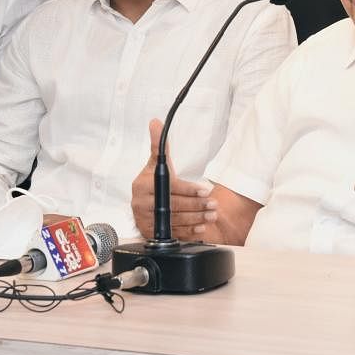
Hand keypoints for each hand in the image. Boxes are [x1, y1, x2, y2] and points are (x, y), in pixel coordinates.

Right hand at [130, 118, 215, 239]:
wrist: (140, 202)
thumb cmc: (150, 181)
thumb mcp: (155, 163)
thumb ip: (158, 144)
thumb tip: (156, 122)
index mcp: (143, 185)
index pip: (170, 188)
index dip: (189, 190)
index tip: (205, 190)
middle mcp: (141, 203)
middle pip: (174, 206)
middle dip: (196, 205)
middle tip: (213, 204)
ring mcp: (145, 219)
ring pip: (175, 220)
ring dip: (196, 219)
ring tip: (212, 215)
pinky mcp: (150, 232)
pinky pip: (172, 232)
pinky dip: (188, 231)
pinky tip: (201, 228)